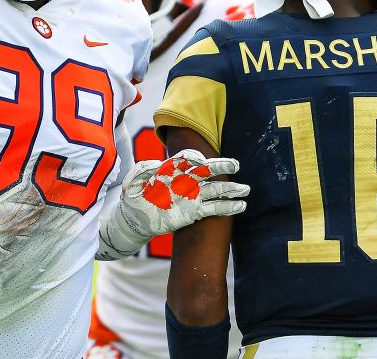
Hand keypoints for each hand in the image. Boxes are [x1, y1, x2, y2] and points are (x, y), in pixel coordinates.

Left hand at [98, 149, 247, 258]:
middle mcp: (185, 181)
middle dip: (220, 166)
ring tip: (245, 189)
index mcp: (171, 170)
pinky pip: (213, 209)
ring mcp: (191, 196)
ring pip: (214, 190)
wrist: (135, 219)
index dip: (193, 157)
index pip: (185, 158)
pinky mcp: (194, 212)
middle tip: (235, 165)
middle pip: (206, 170)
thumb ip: (141, 172)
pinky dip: (227, 207)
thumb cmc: (134, 197)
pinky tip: (240, 206)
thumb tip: (155, 165)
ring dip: (230, 189)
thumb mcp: (132, 183)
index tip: (200, 161)